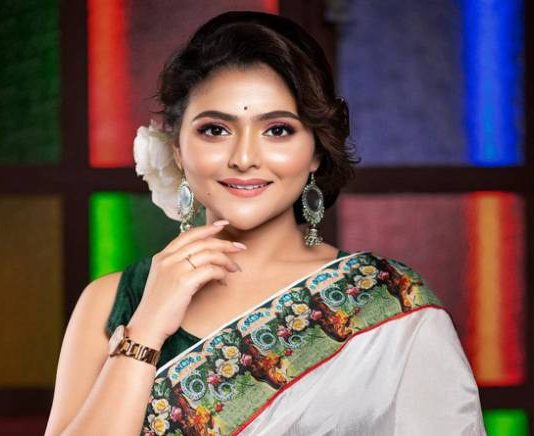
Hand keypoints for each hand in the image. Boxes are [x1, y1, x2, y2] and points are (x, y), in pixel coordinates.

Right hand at [126, 220, 245, 348]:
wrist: (148, 325)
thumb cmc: (160, 307)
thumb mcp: (168, 281)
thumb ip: (185, 268)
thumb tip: (210, 264)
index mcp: (162, 256)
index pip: (188, 234)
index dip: (207, 228)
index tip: (223, 225)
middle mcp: (167, 259)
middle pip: (202, 242)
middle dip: (224, 243)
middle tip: (240, 247)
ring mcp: (174, 269)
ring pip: (208, 254)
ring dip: (226, 260)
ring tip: (235, 268)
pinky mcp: (183, 282)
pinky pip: (210, 270)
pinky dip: (221, 273)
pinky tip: (224, 281)